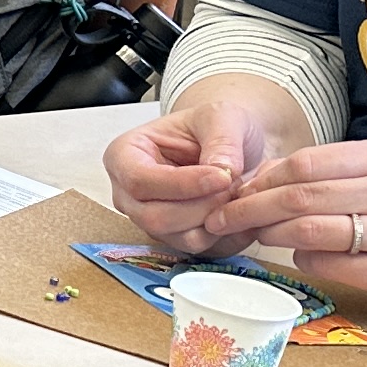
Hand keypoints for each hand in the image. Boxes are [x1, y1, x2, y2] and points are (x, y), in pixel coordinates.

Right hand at [104, 92, 283, 252]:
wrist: (228, 144)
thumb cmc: (213, 126)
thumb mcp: (220, 116)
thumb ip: (222, 140)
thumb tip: (223, 170)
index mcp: (124, 156)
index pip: (140, 181)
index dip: (182, 184)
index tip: (223, 176)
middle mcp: (128, 194)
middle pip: (154, 217)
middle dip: (202, 207)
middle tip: (236, 186)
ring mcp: (148, 220)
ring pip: (178, 238)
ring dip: (216, 221)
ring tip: (238, 193)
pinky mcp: (174, 238)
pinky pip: (199, 249)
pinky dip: (226, 234)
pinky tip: (241, 211)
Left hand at [196, 137, 366, 316]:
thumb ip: (317, 174)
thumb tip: (251, 179)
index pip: (307, 163)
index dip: (263, 178)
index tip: (235, 190)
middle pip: (303, 196)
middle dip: (252, 207)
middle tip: (223, 218)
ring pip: (311, 231)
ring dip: (271, 234)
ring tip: (255, 235)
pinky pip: (328, 264)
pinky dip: (302, 259)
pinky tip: (299, 255)